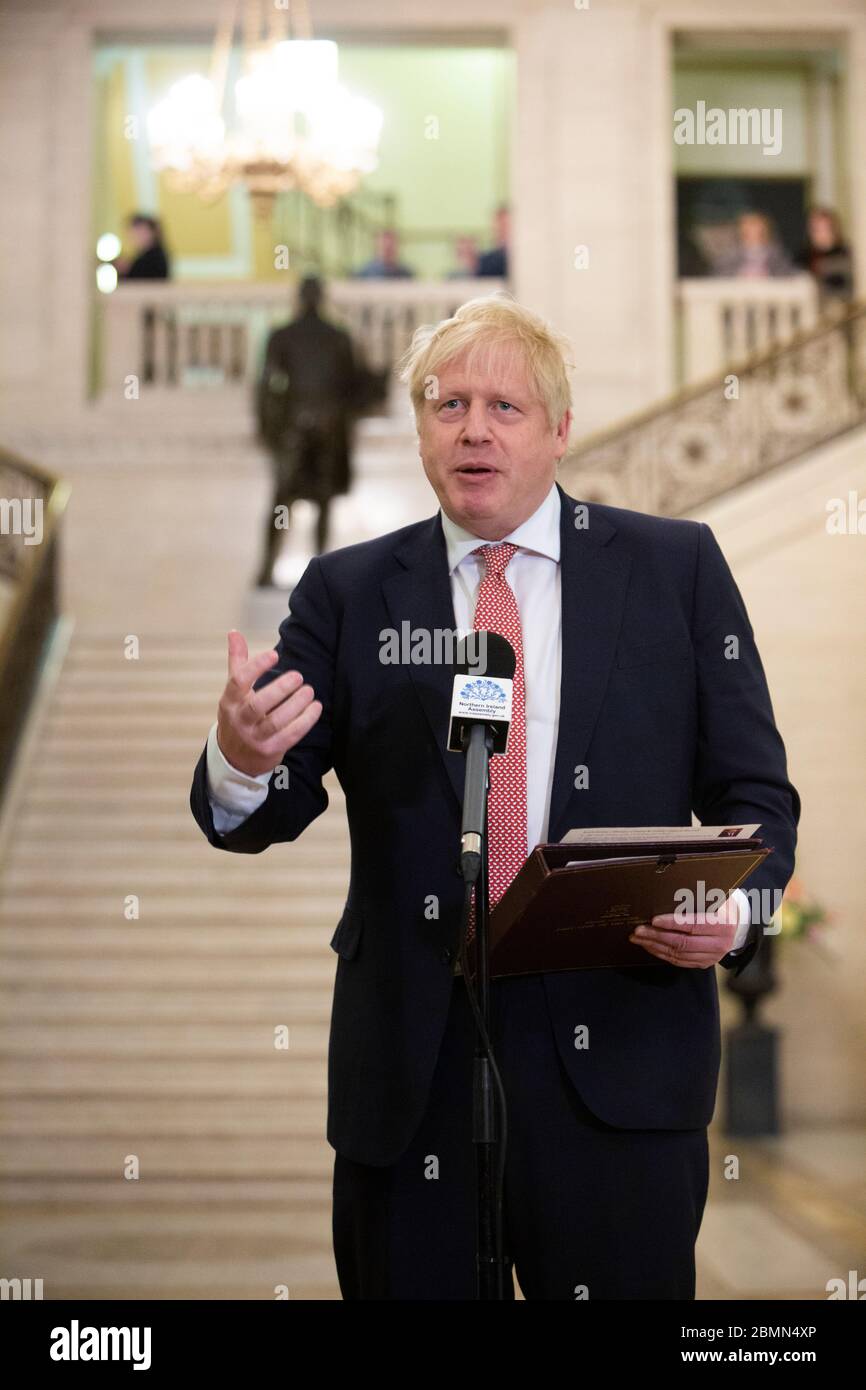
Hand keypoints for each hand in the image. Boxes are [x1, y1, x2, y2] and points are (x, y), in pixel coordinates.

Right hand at [216, 630, 322, 777]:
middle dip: (280, 689)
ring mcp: (254, 737)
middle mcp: (240, 720)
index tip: (274, 654)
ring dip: (295, 705)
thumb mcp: (234, 691)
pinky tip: (315, 708)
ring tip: (309, 691)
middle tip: (298, 676)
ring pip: (276, 722)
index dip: (256, 667)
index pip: (238, 682)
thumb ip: (237, 661)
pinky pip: (290, 736)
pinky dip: (305, 722)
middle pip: (258, 705)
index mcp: (229, 702)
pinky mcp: (270, 750)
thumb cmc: (239, 715)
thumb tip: (234, 632)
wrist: (235, 758)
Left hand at [628, 894, 740, 968]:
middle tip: (638, 930)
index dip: (672, 923)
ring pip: (678, 954)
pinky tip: (650, 946)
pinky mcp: (704, 963)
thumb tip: (671, 892)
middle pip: (682, 942)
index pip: (693, 925)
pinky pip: (680, 961)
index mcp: (723, 925)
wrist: (739, 927)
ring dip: (655, 946)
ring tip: (638, 938)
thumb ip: (700, 897)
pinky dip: (662, 954)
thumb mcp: (717, 898)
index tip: (654, 919)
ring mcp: (712, 957)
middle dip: (657, 936)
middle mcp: (719, 944)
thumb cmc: (723, 907)